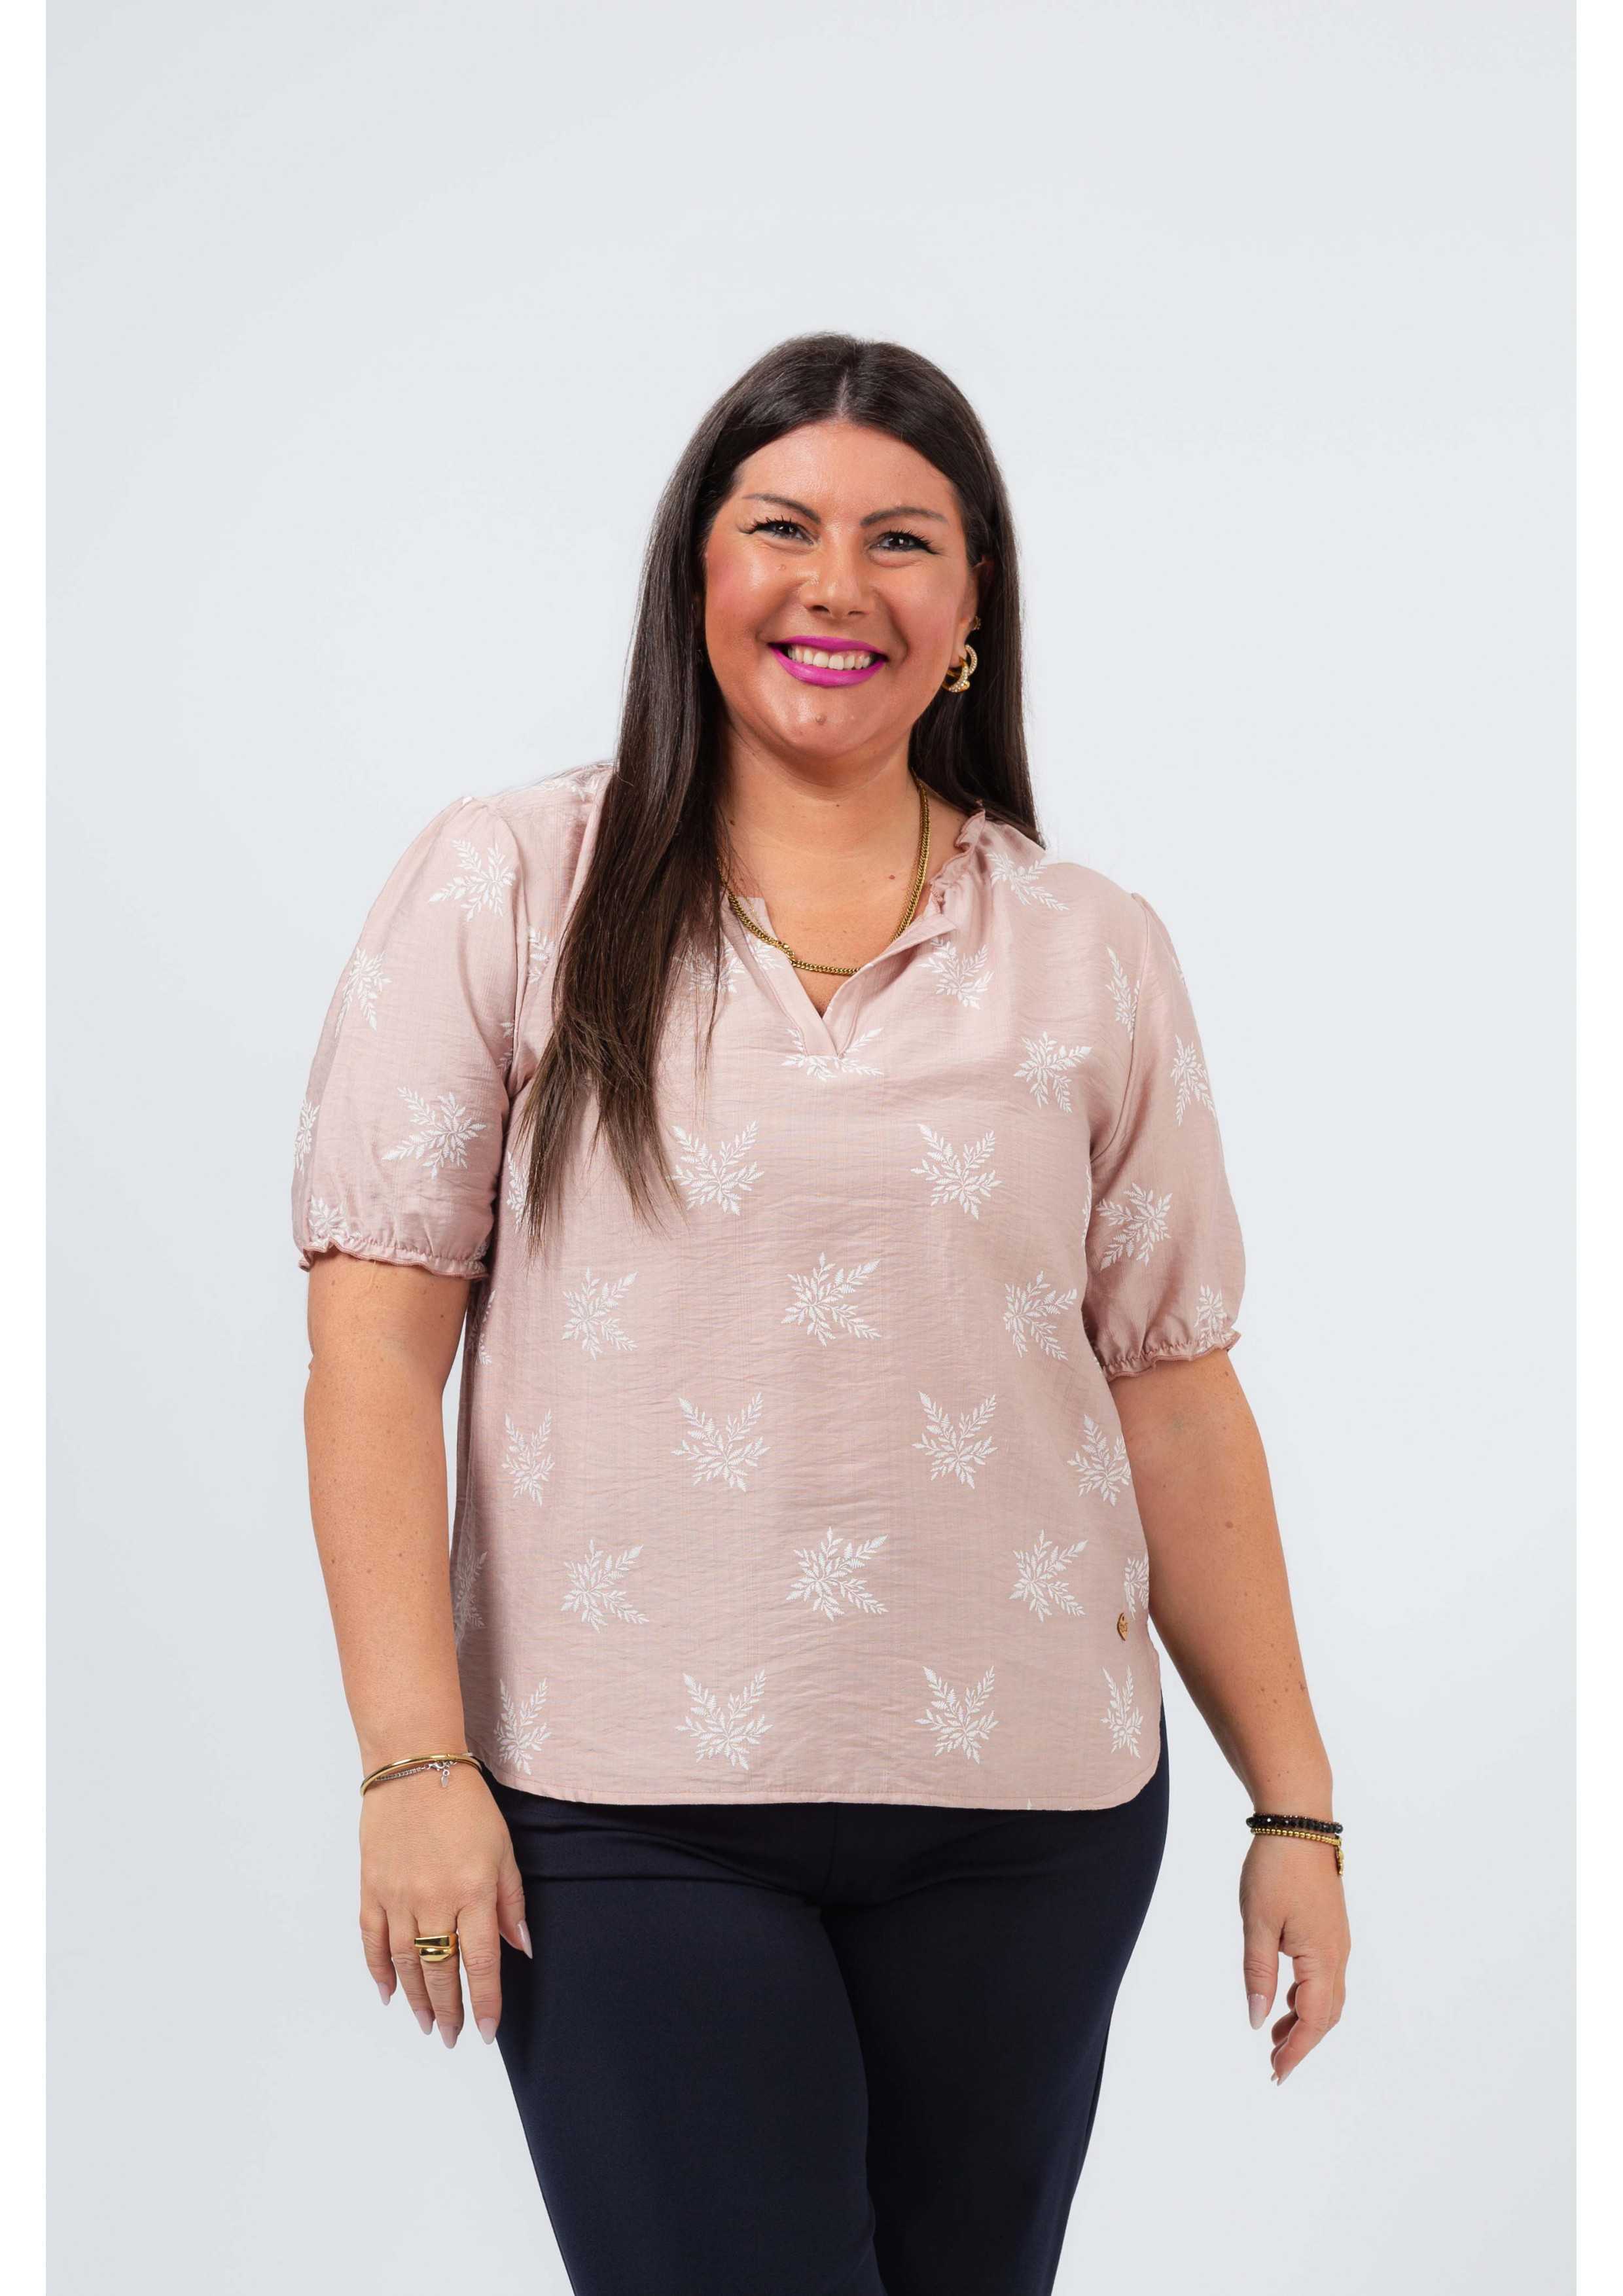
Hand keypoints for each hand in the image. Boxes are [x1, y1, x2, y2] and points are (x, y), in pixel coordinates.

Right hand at [358, 1763, 531, 2046]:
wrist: (414, 1765)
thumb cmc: (467, 1804)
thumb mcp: (503, 1849)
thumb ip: (511, 1902)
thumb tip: (521, 1949)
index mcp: (474, 1890)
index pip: (482, 1962)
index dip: (485, 2001)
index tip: (486, 2031)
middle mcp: (434, 1899)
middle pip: (441, 1970)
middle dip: (450, 2010)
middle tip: (453, 2036)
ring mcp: (398, 1896)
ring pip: (406, 1963)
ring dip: (417, 1999)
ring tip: (427, 2024)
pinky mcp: (372, 1888)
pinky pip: (372, 1941)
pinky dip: (379, 1971)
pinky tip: (389, 1994)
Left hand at [1240, 1834, 1349, 2083]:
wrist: (1299, 1822)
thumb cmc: (1275, 1869)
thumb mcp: (1257, 1924)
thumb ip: (1258, 1974)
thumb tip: (1258, 2021)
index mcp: (1321, 1958)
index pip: (1312, 2020)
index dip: (1296, 2051)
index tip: (1277, 2075)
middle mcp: (1337, 1954)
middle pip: (1326, 2014)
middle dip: (1302, 2043)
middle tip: (1274, 2065)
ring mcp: (1337, 1941)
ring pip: (1328, 1996)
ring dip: (1304, 2020)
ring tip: (1275, 2038)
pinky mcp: (1330, 1929)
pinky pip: (1325, 1976)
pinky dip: (1307, 1996)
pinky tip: (1285, 1998)